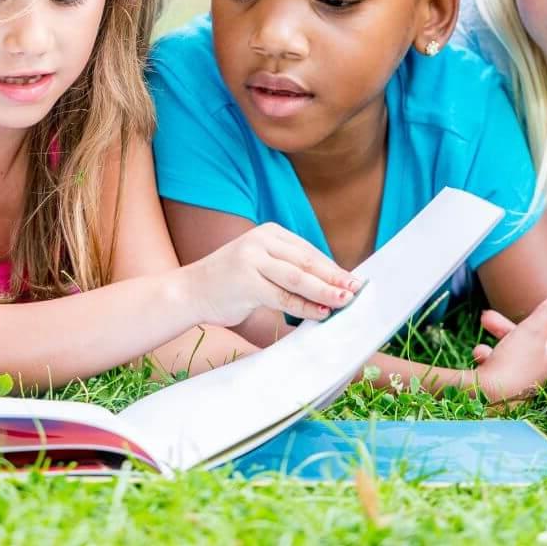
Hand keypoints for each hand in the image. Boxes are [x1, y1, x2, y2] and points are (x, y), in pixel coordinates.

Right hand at [180, 223, 363, 327]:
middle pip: (307, 262)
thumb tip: (329, 283)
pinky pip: (284, 296)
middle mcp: (260, 240)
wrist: (189, 291)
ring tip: (345, 300)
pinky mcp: (246, 281)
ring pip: (298, 278)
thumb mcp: (260, 265)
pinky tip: (321, 312)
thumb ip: (288, 269)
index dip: (333, 267)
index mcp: (267, 232)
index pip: (308, 251)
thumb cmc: (229, 282)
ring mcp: (251, 259)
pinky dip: (305, 306)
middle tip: (357, 290)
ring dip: (325, 291)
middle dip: (335, 278)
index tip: (353, 280)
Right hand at [470, 295, 546, 403]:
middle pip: (533, 337)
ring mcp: (524, 376)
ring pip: (514, 348)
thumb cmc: (512, 364)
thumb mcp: (531, 333)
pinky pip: (500, 364)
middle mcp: (541, 365)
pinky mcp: (507, 385)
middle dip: (511, 322)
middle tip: (490, 314)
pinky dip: (490, 355)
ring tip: (482, 324)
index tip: (535, 305)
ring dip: (498, 334)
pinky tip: (479, 353)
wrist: (488, 400)